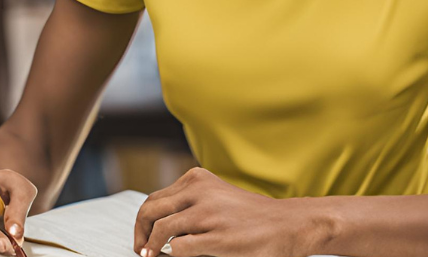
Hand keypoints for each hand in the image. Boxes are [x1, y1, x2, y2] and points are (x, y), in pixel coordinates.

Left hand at [133, 167, 318, 256]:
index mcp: (197, 179)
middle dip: (139, 233)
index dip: (143, 221)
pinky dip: (170, 255)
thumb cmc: (253, 216)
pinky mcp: (215, 236)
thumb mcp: (217, 197)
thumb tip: (156, 227)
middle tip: (140, 250)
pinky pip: (177, 247)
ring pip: (160, 229)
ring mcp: (207, 213)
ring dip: (150, 247)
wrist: (288, 224)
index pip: (155, 199)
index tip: (142, 237)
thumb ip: (190, 203)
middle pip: (150, 211)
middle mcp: (199, 190)